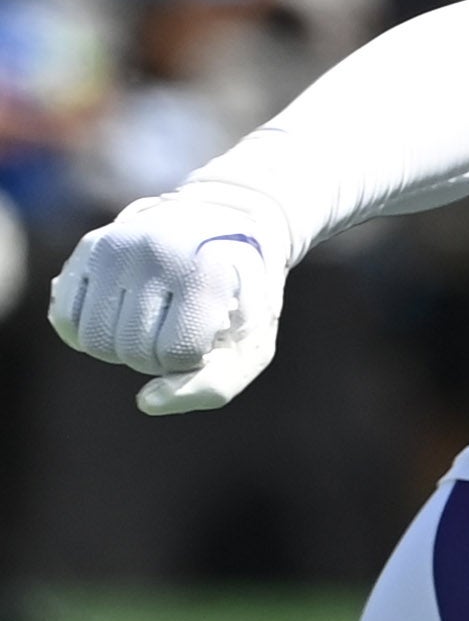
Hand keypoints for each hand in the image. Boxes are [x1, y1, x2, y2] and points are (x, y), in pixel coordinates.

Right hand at [49, 184, 294, 413]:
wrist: (228, 218)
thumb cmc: (241, 292)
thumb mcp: (252, 340)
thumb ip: (214, 385)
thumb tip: (147, 402)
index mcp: (207, 272)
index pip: (177, 356)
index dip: (191, 359)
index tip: (208, 334)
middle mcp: (157, 253)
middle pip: (131, 351)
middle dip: (155, 355)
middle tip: (179, 326)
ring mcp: (118, 246)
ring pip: (93, 341)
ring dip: (121, 346)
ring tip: (152, 320)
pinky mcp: (91, 246)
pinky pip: (65, 318)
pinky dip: (89, 332)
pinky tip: (119, 314)